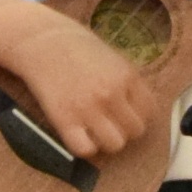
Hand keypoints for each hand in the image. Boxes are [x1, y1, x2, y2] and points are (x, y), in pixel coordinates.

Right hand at [5, 3, 165, 161]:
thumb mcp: (112, 58)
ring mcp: (88, 108)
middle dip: (124, 129)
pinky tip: (79, 135)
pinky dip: (85, 147)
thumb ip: (128, 82)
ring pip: (115, 144)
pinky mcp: (65, 120)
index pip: (150, 112)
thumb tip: (138, 108)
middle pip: (135, 131)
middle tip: (109, 122)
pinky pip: (86, 149)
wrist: (41, 41)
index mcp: (127, 76)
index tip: (126, 113)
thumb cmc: (76, 47)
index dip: (138, 115)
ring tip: (95, 131)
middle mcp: (112, 94)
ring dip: (107, 141)